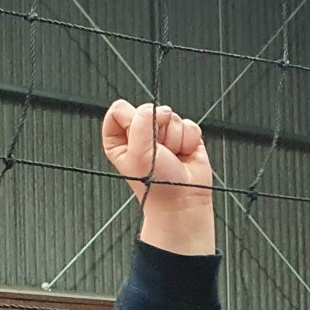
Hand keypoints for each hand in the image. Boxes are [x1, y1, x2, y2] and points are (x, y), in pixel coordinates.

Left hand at [104, 100, 213, 254]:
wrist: (183, 201)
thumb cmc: (156, 185)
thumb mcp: (137, 151)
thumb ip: (140, 121)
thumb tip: (156, 108)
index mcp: (120, 138)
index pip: (120, 109)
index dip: (132, 120)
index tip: (139, 138)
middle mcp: (141, 134)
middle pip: (149, 109)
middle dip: (158, 129)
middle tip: (159, 151)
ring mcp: (164, 134)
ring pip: (171, 116)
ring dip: (175, 138)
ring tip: (172, 156)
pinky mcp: (184, 137)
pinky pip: (188, 124)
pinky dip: (189, 140)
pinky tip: (184, 154)